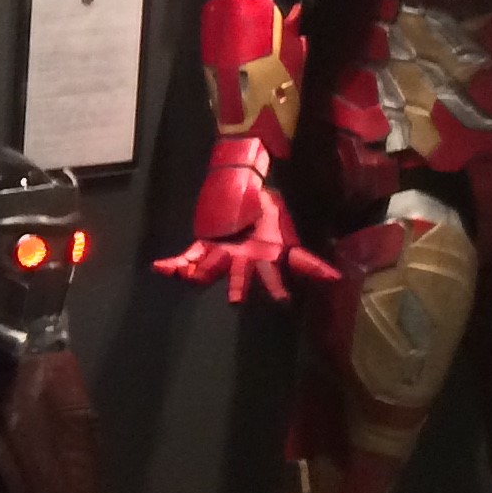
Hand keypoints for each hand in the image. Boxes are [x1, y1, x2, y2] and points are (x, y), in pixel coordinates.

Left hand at [155, 141, 334, 304]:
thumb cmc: (267, 211)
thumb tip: (333, 276)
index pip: (279, 272)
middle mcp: (244, 260)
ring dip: (197, 274)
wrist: (248, 190)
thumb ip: (302, 255)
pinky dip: (172, 265)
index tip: (297, 294)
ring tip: (182, 276)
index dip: (288, 282)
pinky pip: (186, 257)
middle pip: (240, 276)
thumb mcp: (283, 229)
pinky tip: (159, 267)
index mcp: (267, 255)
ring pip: (208, 269)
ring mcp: (222, 254)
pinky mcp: (203, 247)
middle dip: (237, 287)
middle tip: (235, 302)